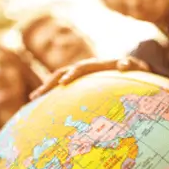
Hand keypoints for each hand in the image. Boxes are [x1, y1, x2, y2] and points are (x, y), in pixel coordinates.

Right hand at [29, 56, 149, 99]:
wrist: (130, 67)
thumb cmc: (134, 70)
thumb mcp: (135, 67)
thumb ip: (129, 65)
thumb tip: (123, 65)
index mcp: (96, 65)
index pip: (80, 68)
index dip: (71, 74)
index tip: (63, 84)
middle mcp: (84, 68)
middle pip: (62, 72)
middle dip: (50, 82)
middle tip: (39, 94)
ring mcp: (79, 75)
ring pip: (58, 79)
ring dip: (46, 88)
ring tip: (33, 98)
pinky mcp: (78, 83)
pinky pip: (62, 87)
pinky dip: (51, 93)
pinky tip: (41, 104)